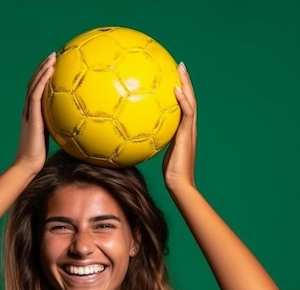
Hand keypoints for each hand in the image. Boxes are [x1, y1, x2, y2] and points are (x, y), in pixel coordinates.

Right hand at [13, 52, 55, 174]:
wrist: (28, 165)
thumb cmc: (41, 159)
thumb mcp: (54, 141)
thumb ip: (62, 131)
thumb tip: (79, 130)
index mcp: (34, 116)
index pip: (38, 92)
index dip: (44, 79)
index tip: (55, 68)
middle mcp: (29, 111)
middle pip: (34, 84)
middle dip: (43, 69)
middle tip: (54, 56)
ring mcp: (29, 112)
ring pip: (34, 85)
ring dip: (43, 69)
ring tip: (53, 57)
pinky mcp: (31, 115)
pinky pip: (36, 93)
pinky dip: (43, 80)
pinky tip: (51, 70)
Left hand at [162, 62, 196, 193]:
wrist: (180, 184)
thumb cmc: (170, 175)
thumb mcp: (158, 154)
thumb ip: (154, 142)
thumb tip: (138, 137)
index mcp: (183, 131)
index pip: (183, 107)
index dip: (180, 92)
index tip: (174, 77)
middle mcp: (188, 128)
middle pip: (189, 99)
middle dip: (185, 81)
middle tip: (180, 65)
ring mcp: (189, 130)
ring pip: (190, 101)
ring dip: (186, 84)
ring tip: (180, 69)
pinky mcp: (187, 135)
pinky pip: (187, 113)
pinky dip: (182, 100)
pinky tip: (175, 89)